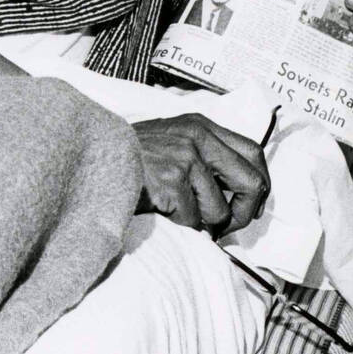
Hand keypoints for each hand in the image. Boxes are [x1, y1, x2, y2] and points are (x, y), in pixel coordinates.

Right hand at [132, 113, 269, 236]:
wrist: (93, 157)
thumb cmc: (132, 157)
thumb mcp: (172, 139)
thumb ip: (204, 152)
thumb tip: (239, 188)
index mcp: (201, 125)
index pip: (253, 152)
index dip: (259, 184)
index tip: (250, 205)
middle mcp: (198, 136)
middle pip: (252, 182)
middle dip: (244, 213)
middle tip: (227, 228)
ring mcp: (184, 157)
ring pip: (220, 211)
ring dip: (203, 224)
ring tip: (180, 215)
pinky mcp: (171, 180)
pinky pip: (193, 221)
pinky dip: (180, 227)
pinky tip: (162, 213)